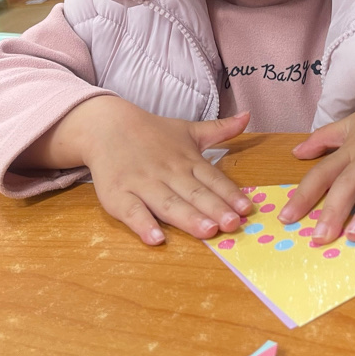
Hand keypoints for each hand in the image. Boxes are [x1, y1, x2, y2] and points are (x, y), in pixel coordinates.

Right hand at [76, 97, 252, 245]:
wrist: (107, 126)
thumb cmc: (152, 134)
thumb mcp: (188, 129)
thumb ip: (219, 129)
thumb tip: (247, 116)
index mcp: (187, 159)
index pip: (212, 178)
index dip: (229, 193)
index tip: (246, 209)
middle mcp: (168, 172)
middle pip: (194, 193)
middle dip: (214, 209)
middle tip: (233, 224)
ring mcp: (143, 184)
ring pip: (168, 204)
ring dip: (188, 218)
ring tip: (208, 232)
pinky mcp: (118, 195)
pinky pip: (132, 212)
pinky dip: (143, 225)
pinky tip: (156, 239)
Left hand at [277, 70, 354, 246]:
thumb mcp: (353, 123)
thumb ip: (325, 139)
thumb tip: (296, 152)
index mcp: (352, 148)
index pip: (322, 173)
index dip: (304, 195)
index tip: (286, 218)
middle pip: (348, 183)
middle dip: (333, 211)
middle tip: (320, 238)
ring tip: (354, 235)